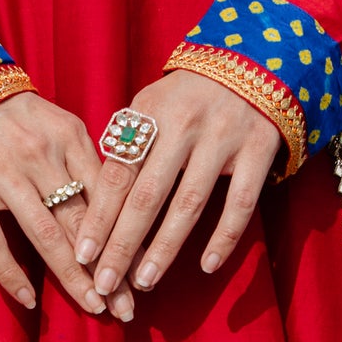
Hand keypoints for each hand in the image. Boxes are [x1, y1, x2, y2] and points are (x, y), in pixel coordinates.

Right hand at [0, 93, 132, 319]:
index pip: (106, 197)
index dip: (125, 239)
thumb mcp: (63, 126)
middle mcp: (39, 158)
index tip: (140, 275)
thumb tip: (126, 209)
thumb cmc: (20, 117)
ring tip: (94, 307)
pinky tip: (30, 300)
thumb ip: (91, 163)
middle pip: (81, 223)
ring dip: (72, 277)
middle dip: (107, 269)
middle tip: (126, 308)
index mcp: (69, 140)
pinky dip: (11, 274)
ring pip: (45, 236)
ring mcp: (2, 177)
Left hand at [75, 73, 281, 312]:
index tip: (82, 256)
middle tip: (104, 283)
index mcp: (150, 114)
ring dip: (164, 248)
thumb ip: (127, 143)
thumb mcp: (151, 104)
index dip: (99, 218)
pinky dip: (224, 237)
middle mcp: (184, 125)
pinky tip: (207, 266)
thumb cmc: (189, 94)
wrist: (254, 59)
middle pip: (146, 196)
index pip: (117, 175)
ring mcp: (223, 137)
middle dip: (122, 244)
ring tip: (144, 282)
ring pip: (188, 204)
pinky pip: (240, 202)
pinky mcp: (259, 149)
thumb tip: (96, 197)